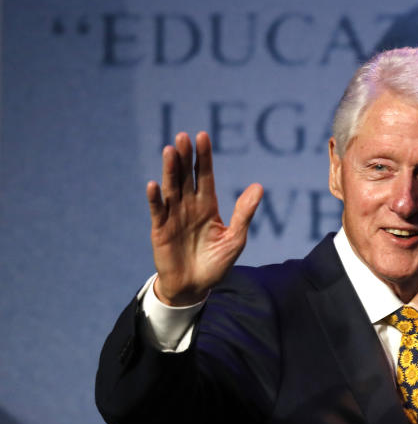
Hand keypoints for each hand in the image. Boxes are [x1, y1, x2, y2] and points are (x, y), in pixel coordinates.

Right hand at [146, 131, 262, 305]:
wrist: (195, 287)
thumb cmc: (216, 263)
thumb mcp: (235, 239)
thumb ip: (244, 213)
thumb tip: (259, 187)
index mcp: (207, 206)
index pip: (206, 176)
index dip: (204, 157)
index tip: (203, 136)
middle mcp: (189, 206)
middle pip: (186, 176)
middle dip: (185, 157)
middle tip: (183, 137)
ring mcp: (173, 216)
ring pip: (171, 188)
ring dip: (170, 170)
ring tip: (170, 151)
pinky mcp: (160, 230)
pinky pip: (158, 211)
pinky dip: (155, 199)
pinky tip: (153, 185)